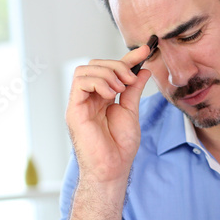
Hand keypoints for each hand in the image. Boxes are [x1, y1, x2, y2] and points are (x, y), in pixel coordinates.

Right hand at [65, 44, 153, 183]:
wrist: (112, 168)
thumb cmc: (119, 147)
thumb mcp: (131, 112)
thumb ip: (133, 90)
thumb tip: (143, 70)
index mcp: (102, 98)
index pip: (111, 70)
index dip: (128, 58)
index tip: (145, 51)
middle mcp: (89, 98)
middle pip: (95, 64)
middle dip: (116, 65)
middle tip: (131, 79)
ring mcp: (80, 103)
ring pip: (85, 69)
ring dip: (107, 73)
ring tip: (120, 88)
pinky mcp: (74, 110)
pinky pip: (80, 82)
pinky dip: (98, 81)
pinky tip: (110, 94)